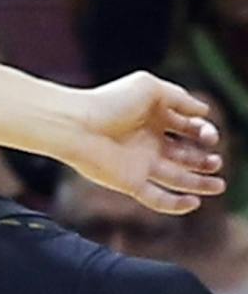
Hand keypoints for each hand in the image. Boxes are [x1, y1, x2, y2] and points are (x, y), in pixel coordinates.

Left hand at [66, 72, 223, 215]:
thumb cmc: (109, 102)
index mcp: (153, 119)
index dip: (203, 132)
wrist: (75, 126)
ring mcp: (139, 164)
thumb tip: (204, 112)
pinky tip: (194, 202)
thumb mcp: (150, 89)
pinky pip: (156, 199)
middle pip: (185, 156)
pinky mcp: (129, 182)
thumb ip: (180, 99)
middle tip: (215, 161)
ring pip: (176, 179)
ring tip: (219, 184)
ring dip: (199, 183)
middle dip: (204, 160)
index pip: (187, 129)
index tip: (208, 135)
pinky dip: (175, 204)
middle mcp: (148, 143)